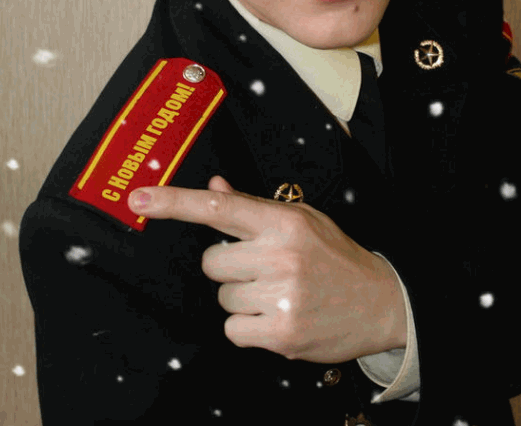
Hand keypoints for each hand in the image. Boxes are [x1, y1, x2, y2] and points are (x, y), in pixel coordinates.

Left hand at [128, 176, 406, 362]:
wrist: (380, 302)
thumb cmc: (335, 257)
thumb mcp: (301, 219)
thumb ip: (252, 206)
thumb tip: (214, 185)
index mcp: (283, 221)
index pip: (218, 207)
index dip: (175, 202)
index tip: (140, 199)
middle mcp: (280, 256)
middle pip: (211, 262)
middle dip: (228, 266)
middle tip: (260, 268)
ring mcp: (281, 296)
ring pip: (221, 297)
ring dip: (240, 297)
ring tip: (276, 292)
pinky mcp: (281, 334)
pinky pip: (232, 329)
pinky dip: (246, 327)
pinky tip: (274, 316)